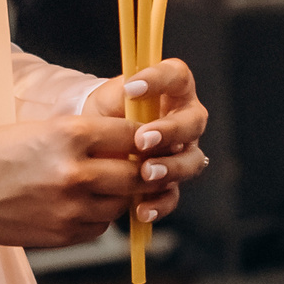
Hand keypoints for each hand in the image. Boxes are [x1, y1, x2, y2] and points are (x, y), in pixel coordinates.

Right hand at [0, 110, 151, 248]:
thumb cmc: (0, 152)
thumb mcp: (47, 129)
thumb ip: (90, 137)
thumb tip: (131, 143)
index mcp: (71, 134)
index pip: (132, 134)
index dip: (141, 137)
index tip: (143, 139)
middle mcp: (76, 171)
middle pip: (137, 173)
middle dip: (143, 170)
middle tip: (142, 166)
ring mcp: (71, 206)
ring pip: (122, 203)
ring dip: (121, 195)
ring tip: (108, 186)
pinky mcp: (63, 233)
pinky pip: (100, 226)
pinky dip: (99, 216)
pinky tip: (83, 205)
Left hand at [82, 56, 212, 226]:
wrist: (91, 145)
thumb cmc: (105, 113)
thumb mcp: (108, 99)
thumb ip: (121, 95)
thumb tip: (131, 93)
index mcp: (173, 90)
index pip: (176, 76)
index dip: (160, 80)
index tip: (132, 87)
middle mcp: (184, 120)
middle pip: (192, 123)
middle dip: (170, 132)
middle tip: (143, 139)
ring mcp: (181, 153)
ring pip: (190, 161)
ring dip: (170, 167)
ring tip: (146, 172)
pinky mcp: (169, 183)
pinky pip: (173, 195)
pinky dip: (159, 203)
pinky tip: (141, 208)